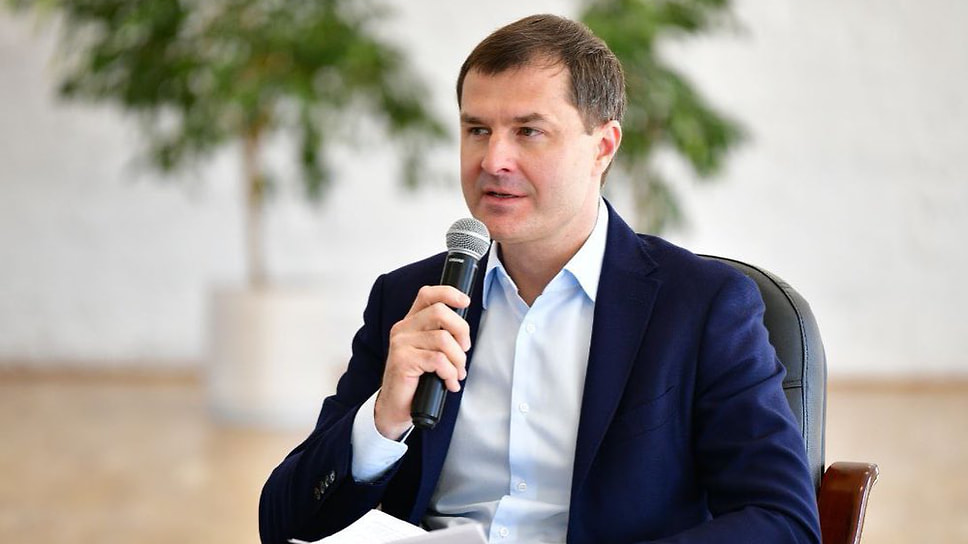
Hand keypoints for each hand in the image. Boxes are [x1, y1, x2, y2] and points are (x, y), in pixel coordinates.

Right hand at [374, 285, 471, 438]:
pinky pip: (439, 360)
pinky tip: (449, 383)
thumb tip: (464, 332)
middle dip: (462, 331)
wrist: (396, 408)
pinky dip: (450, 373)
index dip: (448, 293)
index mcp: (411, 323)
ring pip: (444, 339)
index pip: (428, 294)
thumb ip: (442, 336)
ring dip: (458, 360)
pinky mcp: (403, 361)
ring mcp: (401, 344)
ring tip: (457, 374)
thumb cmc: (416, 381)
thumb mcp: (430, 352)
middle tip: (464, 351)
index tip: (465, 301)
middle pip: (440, 312)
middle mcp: (403, 329)